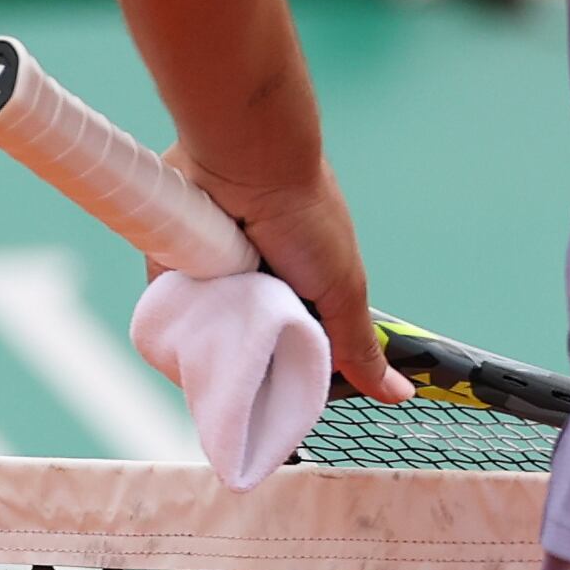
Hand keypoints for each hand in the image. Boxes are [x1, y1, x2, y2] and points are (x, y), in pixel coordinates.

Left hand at [162, 146, 413, 406]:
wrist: (245, 164)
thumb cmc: (306, 217)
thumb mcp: (342, 288)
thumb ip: (359, 344)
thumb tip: (401, 394)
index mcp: (306, 294)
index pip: (300, 355)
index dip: (295, 380)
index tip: (286, 405)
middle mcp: (261, 291)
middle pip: (253, 355)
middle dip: (251, 371)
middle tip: (247, 387)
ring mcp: (217, 283)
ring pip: (209, 343)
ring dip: (212, 351)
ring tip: (215, 357)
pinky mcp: (173, 275)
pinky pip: (168, 319)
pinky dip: (175, 328)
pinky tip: (181, 337)